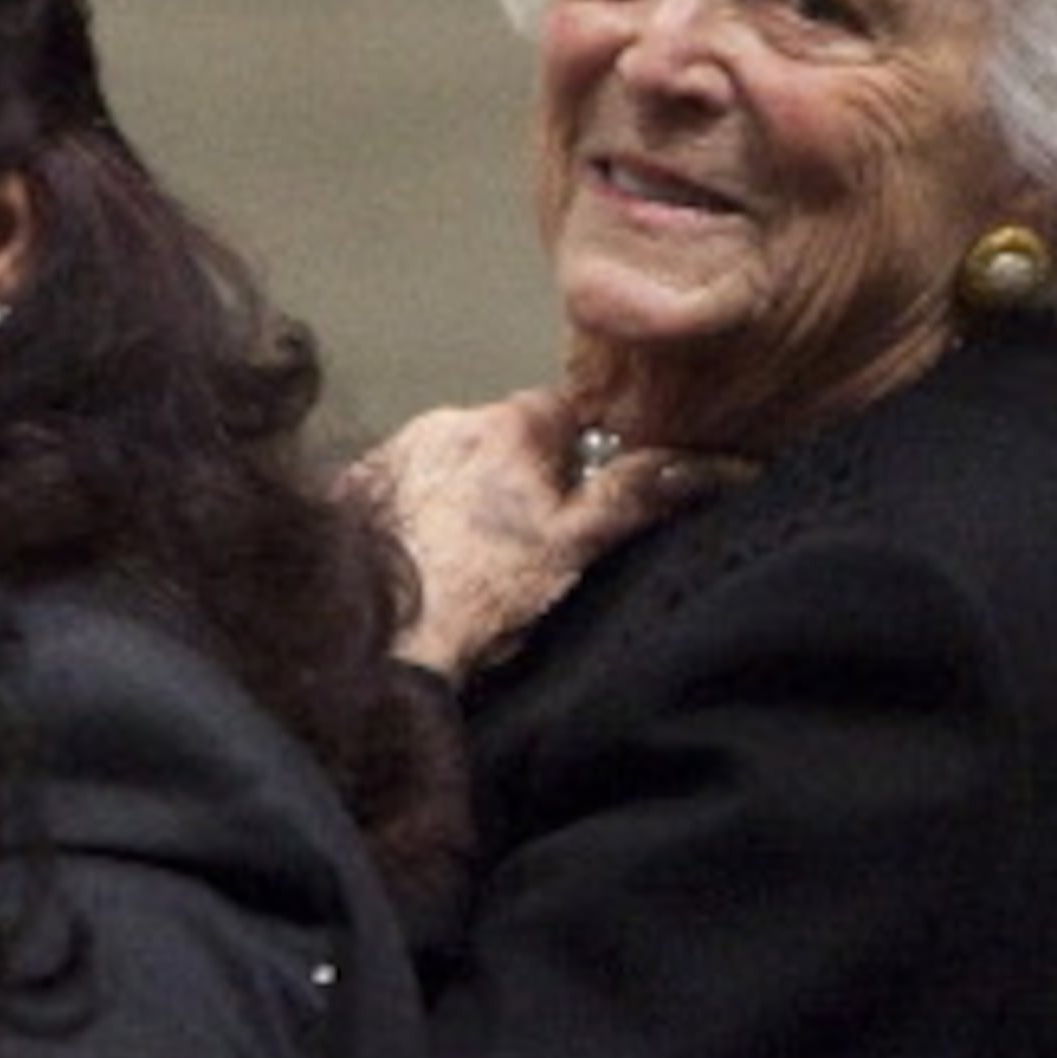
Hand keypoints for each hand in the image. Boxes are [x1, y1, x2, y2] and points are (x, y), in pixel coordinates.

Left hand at [346, 387, 721, 677]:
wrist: (375, 646)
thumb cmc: (479, 599)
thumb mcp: (576, 548)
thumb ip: (636, 495)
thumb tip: (707, 462)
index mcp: (508, 424)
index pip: (566, 411)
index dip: (583, 457)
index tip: (582, 502)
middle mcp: (444, 421)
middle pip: (507, 440)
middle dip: (523, 479)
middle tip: (530, 546)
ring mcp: (390, 453)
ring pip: (452, 465)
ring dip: (467, 497)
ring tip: (472, 563)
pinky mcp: (349, 490)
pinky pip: (401, 491)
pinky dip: (416, 515)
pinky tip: (422, 562)